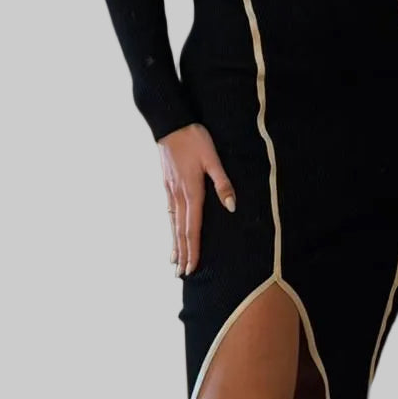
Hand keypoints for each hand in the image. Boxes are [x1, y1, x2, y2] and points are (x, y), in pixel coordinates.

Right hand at [157, 123, 235, 276]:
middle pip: (180, 230)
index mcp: (192, 191)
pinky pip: (168, 211)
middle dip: (182, 253)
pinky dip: (169, 226)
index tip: (192, 268)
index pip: (193, 227)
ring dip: (174, 243)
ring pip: (172, 222)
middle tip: (181, 275)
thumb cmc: (194, 139)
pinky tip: (171, 231)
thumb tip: (231, 207)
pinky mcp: (166, 183)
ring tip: (173, 261)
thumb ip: (222, 183)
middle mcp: (179, 195)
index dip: (193, 249)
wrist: (170, 123)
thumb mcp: (213, 158)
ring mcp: (170, 190)